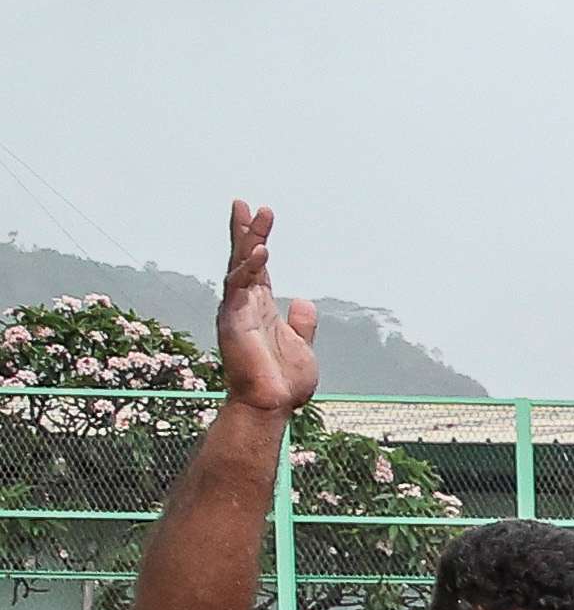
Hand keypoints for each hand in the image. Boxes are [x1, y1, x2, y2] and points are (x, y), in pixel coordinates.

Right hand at [214, 203, 318, 414]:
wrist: (270, 405)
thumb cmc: (282, 382)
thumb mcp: (302, 347)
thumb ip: (302, 324)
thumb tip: (303, 301)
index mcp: (260, 308)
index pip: (257, 268)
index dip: (257, 242)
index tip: (258, 216)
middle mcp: (244, 305)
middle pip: (243, 260)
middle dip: (245, 231)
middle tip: (245, 204)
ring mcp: (236, 311)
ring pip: (240, 267)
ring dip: (248, 240)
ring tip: (256, 215)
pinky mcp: (234, 321)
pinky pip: (239, 289)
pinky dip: (248, 270)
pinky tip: (260, 253)